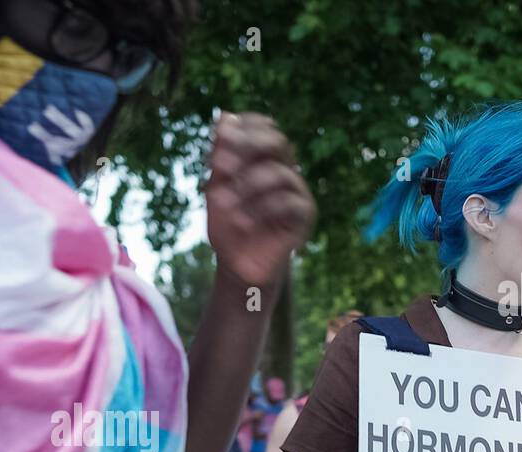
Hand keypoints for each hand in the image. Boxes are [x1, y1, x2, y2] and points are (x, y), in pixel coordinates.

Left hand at [205, 113, 315, 288]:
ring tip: (223, 204)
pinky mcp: (305, 215)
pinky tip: (243, 222)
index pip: (265, 126)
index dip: (245, 126)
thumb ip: (220, 155)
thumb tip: (224, 116)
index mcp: (265, 158)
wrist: (237, 264)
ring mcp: (297, 191)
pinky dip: (261, 209)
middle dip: (247, 148)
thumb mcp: (216, 187)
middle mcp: (285, 169)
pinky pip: (288, 202)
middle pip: (278, 141)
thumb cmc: (228, 224)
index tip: (220, 137)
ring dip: (246, 185)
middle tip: (220, 164)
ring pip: (279, 173)